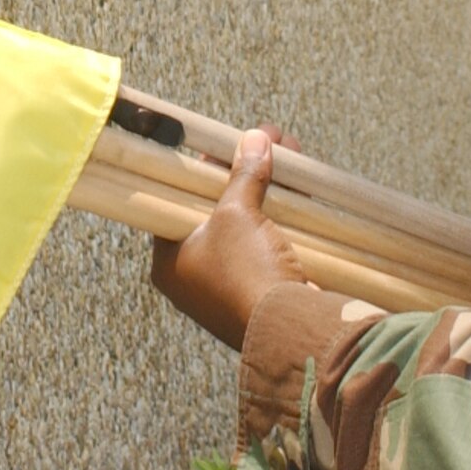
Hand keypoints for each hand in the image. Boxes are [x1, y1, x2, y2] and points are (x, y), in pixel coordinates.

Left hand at [151, 128, 306, 349]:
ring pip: (246, 219)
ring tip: (288, 148)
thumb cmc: (246, 274)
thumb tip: (255, 140)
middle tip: (265, 138)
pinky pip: (267, 237)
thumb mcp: (239, 215)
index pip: (176, 199)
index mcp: (170, 259)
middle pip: (217, 206)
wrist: (291, 330)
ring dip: (268, 183)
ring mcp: (229, 281)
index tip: (223, 143)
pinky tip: (299, 183)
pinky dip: (282, 210)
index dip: (202, 167)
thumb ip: (243, 176)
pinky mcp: (261, 285)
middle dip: (245, 169)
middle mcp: (194, 273)